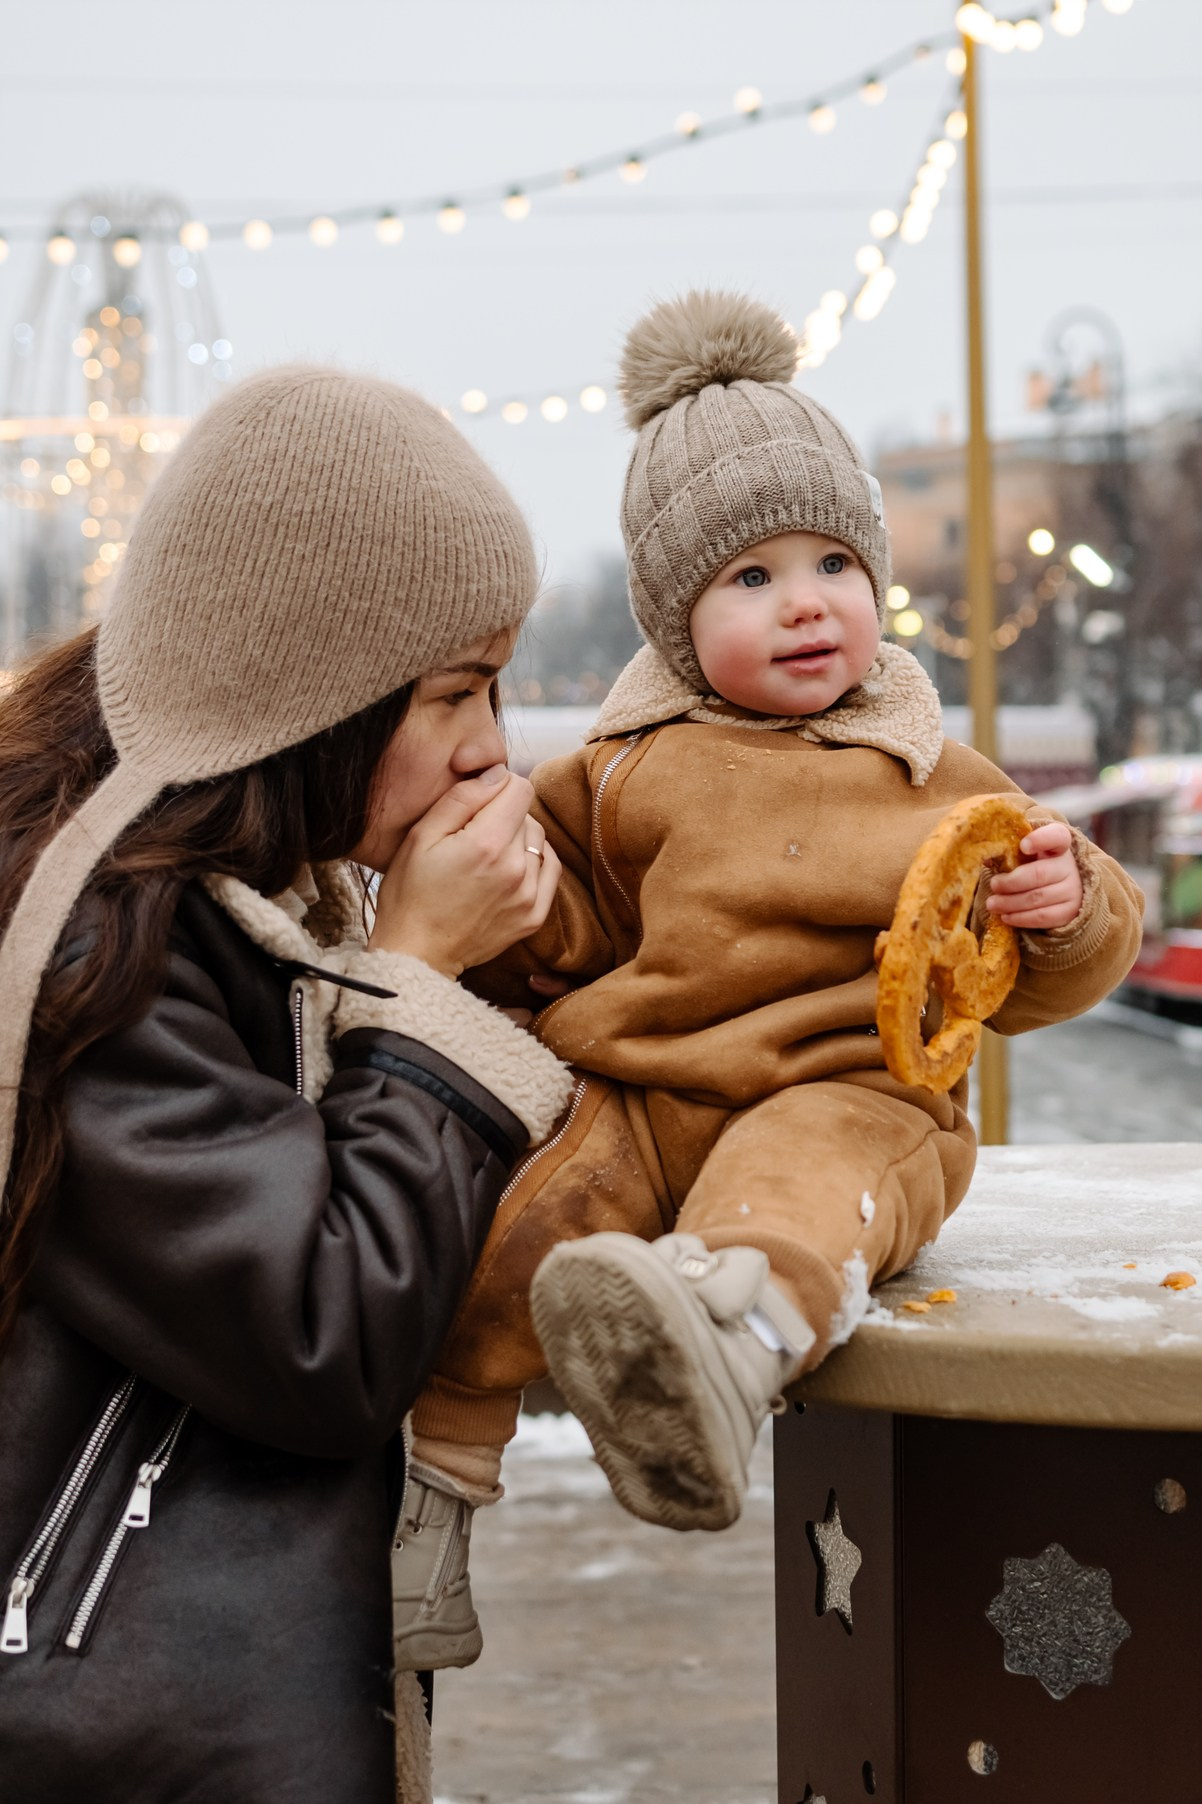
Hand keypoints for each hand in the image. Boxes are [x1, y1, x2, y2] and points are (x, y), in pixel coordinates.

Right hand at [369, 765, 560, 975]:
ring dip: (518, 840)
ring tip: (486, 856)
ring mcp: (529, 894)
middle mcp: (516, 868)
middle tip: (472, 836)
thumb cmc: (410, 893)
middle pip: (528, 814)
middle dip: (504, 815)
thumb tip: (497, 775)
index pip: (520, 788)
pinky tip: (508, 869)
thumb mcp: (421, 835)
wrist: (417, 954)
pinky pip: (550, 869)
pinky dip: (534, 862)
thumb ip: (462, 798)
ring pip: (539, 841)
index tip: (477, 802)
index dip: (497, 787)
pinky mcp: (534, 915)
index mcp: (486, 843)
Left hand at [984, 821, 1082, 930]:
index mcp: (1058, 843)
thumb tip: (985, 859)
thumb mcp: (1024, 852)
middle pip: (1039, 874)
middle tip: (994, 885)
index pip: (1056, 836)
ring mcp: (1072, 889)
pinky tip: (1006, 916)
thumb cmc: (1034, 864)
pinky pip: (1043, 917)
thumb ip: (1007, 850)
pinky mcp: (1069, 911)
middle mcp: (1069, 865)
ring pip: (1038, 897)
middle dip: (1011, 882)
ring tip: (992, 904)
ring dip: (1011, 903)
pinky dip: (1021, 918)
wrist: (1058, 886)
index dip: (1041, 839)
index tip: (1023, 845)